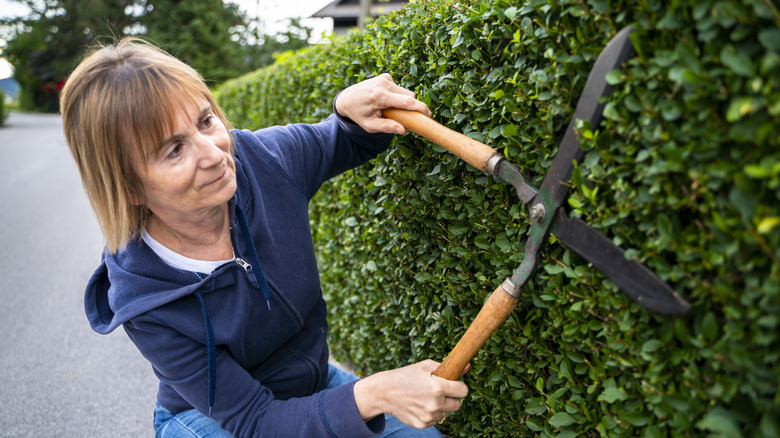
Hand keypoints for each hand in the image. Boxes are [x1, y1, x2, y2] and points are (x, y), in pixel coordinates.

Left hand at [334, 73, 430, 134]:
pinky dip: (396, 96)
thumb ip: (386, 127)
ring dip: (402, 102)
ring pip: (405, 92)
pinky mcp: (385, 77)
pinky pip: (399, 89)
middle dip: (410, 107)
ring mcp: (384, 79)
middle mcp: (383, 84)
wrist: (346, 98)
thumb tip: (403, 130)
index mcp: (380, 96)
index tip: (429, 114)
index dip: (420, 107)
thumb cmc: (358, 114)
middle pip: (409, 96)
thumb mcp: (369, 125)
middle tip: (403, 118)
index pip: (406, 101)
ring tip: (388, 108)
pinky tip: (384, 100)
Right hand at [353, 360, 468, 428]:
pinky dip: (432, 414)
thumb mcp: (425, 366)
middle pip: (458, 404)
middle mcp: (435, 404)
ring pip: (447, 413)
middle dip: (452, 397)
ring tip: (428, 397)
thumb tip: (468, 366)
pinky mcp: (422, 424)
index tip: (454, 384)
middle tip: (441, 391)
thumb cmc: (406, 375)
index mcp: (438, 387)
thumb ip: (447, 367)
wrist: (385, 392)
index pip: (463, 391)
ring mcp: (428, 416)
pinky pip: (436, 420)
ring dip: (442, 406)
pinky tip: (421, 405)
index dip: (459, 386)